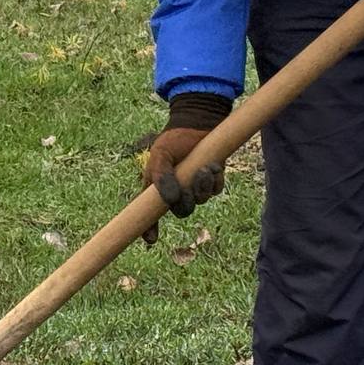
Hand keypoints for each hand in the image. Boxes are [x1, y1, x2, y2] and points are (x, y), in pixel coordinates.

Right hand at [141, 92, 231, 218]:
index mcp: (158, 188)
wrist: (197, 125)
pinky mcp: (212, 182)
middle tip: (186, 190)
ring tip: (203, 169)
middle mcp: (177, 192)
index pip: (150, 215)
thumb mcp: (161, 155)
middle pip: (182, 211)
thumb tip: (170, 200)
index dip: (149, 229)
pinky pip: (215, 190)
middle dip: (185, 204)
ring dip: (202, 188)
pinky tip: (211, 165)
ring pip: (200, 201)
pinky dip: (213, 180)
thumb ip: (161, 176)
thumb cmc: (173, 140)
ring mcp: (195, 188)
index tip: (151, 240)